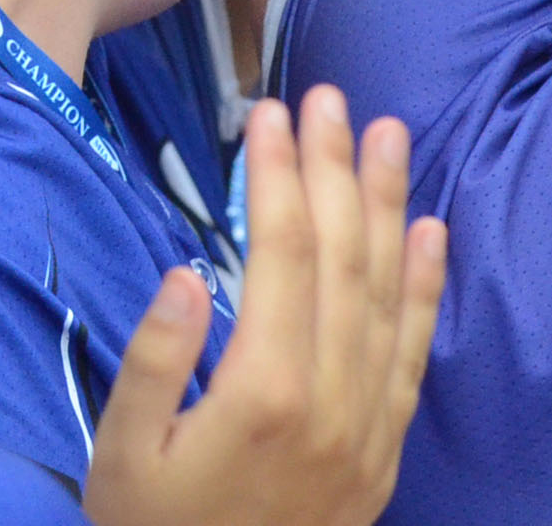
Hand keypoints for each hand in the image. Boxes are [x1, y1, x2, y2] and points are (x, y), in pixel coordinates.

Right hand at [82, 89, 447, 525]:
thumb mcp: (121, 456)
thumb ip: (156, 359)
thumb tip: (189, 270)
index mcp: (262, 388)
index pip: (282, 250)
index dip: (279, 174)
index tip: (271, 114)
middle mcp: (329, 397)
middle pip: (341, 254)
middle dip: (334, 167)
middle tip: (330, 95)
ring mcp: (366, 424)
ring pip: (385, 291)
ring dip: (388, 204)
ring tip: (389, 133)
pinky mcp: (383, 450)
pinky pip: (414, 353)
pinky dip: (425, 287)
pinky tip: (429, 230)